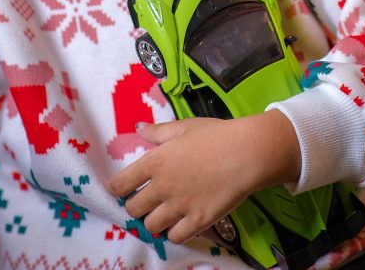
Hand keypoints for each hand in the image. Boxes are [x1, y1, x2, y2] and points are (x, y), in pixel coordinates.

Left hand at [107, 110, 300, 245]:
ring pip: (151, 226)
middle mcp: (162, 187)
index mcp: (155, 161)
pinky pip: (174, 237)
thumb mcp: (184, 127)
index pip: (121, 184)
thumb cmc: (215, 135)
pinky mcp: (197, 221)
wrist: (246, 153)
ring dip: (154, 220)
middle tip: (145, 201)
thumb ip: (158, 132)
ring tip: (163, 213)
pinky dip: (174, 232)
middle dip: (135, 206)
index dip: (117, 188)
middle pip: (133, 209)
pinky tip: (180, 222)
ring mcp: (179, 206)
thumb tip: (138, 128)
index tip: (122, 189)